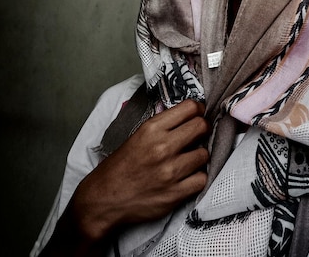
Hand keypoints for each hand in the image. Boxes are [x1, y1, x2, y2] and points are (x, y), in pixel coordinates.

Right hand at [41, 100, 208, 255]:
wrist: (104, 199)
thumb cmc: (120, 166)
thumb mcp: (137, 135)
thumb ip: (162, 125)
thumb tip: (187, 115)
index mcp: (152, 129)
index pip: (190, 108)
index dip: (198, 110)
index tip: (198, 114)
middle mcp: (162, 147)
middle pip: (201, 127)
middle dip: (202, 129)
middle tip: (199, 134)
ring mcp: (170, 172)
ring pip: (204, 154)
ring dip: (199, 156)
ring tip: (189, 159)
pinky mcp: (174, 194)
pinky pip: (201, 179)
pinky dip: (197, 178)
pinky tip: (188, 176)